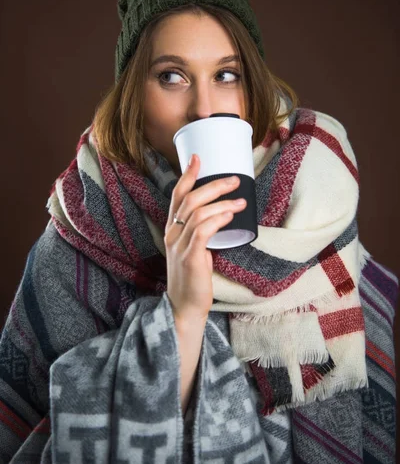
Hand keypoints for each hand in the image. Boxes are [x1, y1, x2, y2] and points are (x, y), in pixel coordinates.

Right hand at [164, 153, 246, 323]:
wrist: (184, 306)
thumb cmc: (192, 277)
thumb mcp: (193, 248)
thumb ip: (201, 232)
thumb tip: (223, 214)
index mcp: (172, 229)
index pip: (177, 195)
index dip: (187, 175)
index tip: (198, 158)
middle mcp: (172, 234)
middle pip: (190, 199)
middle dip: (214, 185)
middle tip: (234, 180)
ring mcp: (179, 245)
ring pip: (198, 213)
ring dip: (223, 203)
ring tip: (241, 201)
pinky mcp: (190, 257)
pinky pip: (203, 231)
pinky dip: (217, 219)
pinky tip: (230, 215)